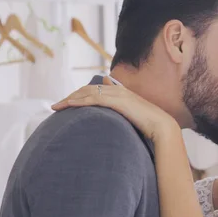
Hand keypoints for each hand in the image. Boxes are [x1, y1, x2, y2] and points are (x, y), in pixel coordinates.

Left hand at [51, 82, 179, 141]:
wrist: (161, 127)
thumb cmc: (149, 127)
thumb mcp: (132, 118)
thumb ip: (121, 115)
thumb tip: (112, 121)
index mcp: (121, 92)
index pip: (94, 89)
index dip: (79, 95)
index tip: (67, 103)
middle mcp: (118, 89)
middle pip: (87, 89)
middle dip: (70, 97)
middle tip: (56, 106)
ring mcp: (118, 94)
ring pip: (88, 92)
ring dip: (70, 99)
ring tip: (57, 107)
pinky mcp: (118, 101)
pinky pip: (94, 98)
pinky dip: (80, 101)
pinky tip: (69, 105)